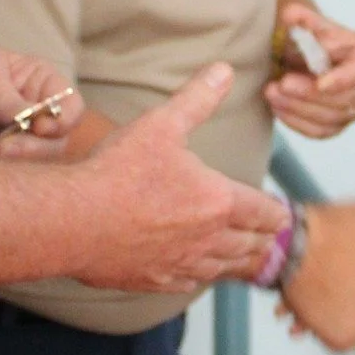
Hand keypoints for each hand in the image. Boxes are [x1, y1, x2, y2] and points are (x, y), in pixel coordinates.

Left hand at [0, 41, 80, 156]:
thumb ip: (4, 93)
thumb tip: (31, 120)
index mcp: (38, 84)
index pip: (70, 107)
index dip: (62, 120)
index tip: (38, 126)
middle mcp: (33, 116)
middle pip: (58, 143)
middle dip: (34, 148)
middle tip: (3, 145)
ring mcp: (15, 144)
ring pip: (37, 166)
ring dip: (14, 162)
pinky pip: (10, 181)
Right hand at [75, 64, 289, 294]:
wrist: (73, 220)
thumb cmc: (118, 172)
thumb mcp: (161, 124)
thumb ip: (197, 99)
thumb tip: (224, 71)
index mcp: (218, 201)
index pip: (262, 211)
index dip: (274, 212)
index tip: (282, 216)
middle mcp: (207, 238)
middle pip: (248, 244)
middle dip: (262, 239)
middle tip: (268, 238)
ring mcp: (181, 263)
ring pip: (222, 268)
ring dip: (238, 261)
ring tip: (244, 257)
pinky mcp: (154, 280)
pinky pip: (188, 283)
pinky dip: (199, 277)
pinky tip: (196, 273)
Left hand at [263, 2, 354, 139]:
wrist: (306, 58)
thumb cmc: (314, 39)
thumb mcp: (310, 25)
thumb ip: (303, 19)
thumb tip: (291, 15)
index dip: (343, 80)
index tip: (321, 83)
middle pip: (348, 100)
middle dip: (312, 94)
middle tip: (283, 83)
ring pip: (332, 118)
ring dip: (299, 108)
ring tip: (272, 92)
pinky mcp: (339, 125)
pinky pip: (321, 132)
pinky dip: (297, 122)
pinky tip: (277, 107)